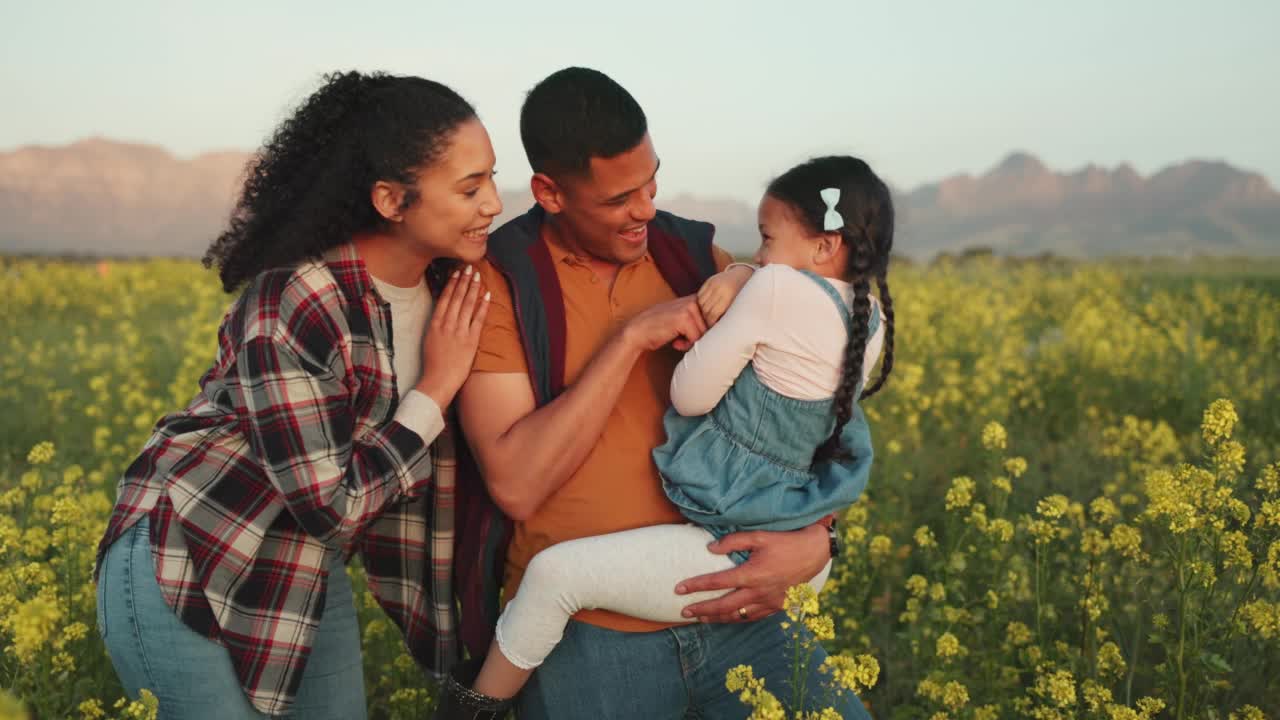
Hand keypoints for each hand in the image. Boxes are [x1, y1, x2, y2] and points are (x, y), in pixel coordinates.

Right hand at [415, 265, 489, 408]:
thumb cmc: (433, 363)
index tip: (456, 272)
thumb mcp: (429, 339)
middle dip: (463, 281)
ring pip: (467, 305)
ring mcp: (459, 332)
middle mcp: (447, 325)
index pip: (444, 299)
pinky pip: (478, 320)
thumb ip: (437, 325)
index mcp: (435, 324)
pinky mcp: (471, 341)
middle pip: (456, 298)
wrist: (439, 380)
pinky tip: (487, 295)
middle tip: (469, 267)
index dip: (452, 284)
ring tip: (477, 276)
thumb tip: (443, 312)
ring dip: (473, 289)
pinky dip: (483, 306)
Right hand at [622, 295, 707, 352]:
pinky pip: (696, 338)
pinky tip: (675, 342)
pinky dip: (686, 345)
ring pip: (704, 333)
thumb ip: (697, 318)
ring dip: (691, 341)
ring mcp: (689, 308)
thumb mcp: (680, 317)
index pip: (714, 316)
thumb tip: (720, 329)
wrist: (638, 332)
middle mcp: (693, 300)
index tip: (693, 335)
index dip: (706, 330)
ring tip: (677, 339)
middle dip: (698, 337)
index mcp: (694, 299)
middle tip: (682, 338)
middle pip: (710, 327)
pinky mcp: (684, 319)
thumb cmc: (660, 328)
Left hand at [674, 524, 827, 622]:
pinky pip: (753, 617)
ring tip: (701, 618)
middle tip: (684, 612)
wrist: (815, 553)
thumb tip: (710, 548)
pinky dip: (737, 619)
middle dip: (701, 610)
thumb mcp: (759, 536)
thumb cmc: (786, 541)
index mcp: (752, 574)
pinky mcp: (777, 606)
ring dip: (717, 618)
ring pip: (737, 616)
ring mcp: (769, 602)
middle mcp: (759, 592)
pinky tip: (728, 618)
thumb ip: (733, 541)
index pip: (716, 582)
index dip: (695, 586)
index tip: (679, 589)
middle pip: (723, 606)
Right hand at [696, 265, 753, 325]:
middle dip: (705, 319)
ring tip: (704, 319)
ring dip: (701, 312)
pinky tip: (703, 309)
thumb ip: (728, 315)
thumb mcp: (738, 305)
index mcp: (729, 296)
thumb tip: (718, 330)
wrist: (744, 274)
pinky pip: (700, 295)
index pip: (713, 314)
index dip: (710, 323)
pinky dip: (700, 303)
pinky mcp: (709, 280)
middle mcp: (720, 288)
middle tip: (705, 326)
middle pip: (706, 309)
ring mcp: (713, 283)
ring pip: (701, 302)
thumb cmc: (743, 294)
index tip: (710, 330)